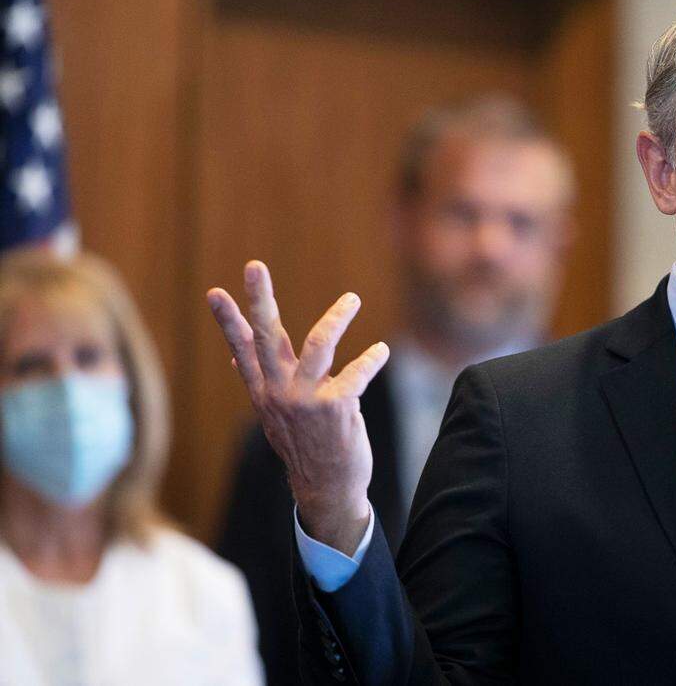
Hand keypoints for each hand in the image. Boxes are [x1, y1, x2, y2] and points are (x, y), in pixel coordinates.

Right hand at [206, 260, 388, 554]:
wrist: (326, 488)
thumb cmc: (305, 445)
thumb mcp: (274, 415)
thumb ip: (261, 382)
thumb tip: (235, 358)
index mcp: (264, 391)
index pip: (242, 349)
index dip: (228, 320)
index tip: (215, 291)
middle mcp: (279, 392)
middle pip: (266, 337)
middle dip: (259, 299)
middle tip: (254, 265)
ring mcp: (305, 400)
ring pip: (317, 345)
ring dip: (337, 318)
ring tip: (352, 299)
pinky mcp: (335, 408)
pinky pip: (355, 373)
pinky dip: (371, 359)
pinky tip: (381, 351)